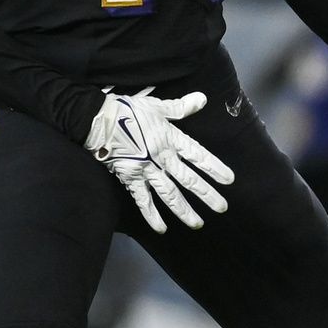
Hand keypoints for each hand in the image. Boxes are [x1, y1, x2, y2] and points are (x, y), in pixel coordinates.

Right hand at [83, 90, 234, 231]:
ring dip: (184, 210)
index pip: (198, 155)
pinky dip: (152, 215)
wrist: (98, 120)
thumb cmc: (128, 110)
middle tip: (222, 207)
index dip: (214, 167)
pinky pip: (143, 200)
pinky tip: (162, 228)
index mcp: (170, 139)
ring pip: (169, 194)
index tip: (229, 180)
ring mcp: (146, 170)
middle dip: (206, 194)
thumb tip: (203, 98)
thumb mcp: (157, 106)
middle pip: (188, 179)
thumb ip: (180, 107)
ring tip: (197, 223)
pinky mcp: (130, 178)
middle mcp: (162, 158)